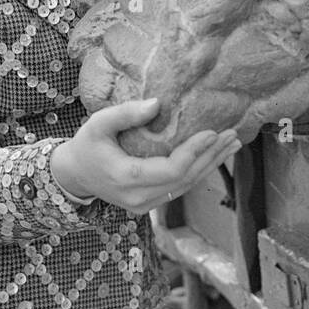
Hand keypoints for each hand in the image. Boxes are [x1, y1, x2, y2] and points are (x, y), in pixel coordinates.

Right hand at [52, 98, 241, 213]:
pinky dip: (199, 171)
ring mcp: (145, 205)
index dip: (195, 152)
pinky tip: (214, 156)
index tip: (213, 132)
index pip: (171, 170)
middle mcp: (138, 198)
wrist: (75, 175)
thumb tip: (158, 104)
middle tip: (233, 135)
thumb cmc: (87, 144)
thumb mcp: (98, 123)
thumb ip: (126, 113)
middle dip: (211, 157)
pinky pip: (180, 188)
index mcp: (126, 178)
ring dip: (211, 165)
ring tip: (232, 144)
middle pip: (185, 180)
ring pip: (186, 186)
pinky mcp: (150, 203)